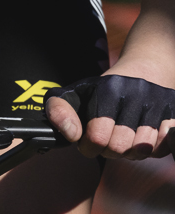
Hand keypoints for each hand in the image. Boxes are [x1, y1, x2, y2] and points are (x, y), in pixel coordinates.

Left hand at [44, 74, 174, 158]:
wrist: (145, 69)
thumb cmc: (105, 89)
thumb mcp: (75, 93)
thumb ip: (58, 109)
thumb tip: (70, 134)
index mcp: (108, 90)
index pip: (97, 135)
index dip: (88, 146)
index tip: (87, 141)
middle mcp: (136, 95)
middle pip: (120, 146)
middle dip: (108, 151)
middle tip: (105, 141)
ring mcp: (158, 105)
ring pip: (142, 150)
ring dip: (129, 152)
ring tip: (122, 140)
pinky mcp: (174, 114)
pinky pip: (163, 147)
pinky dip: (151, 149)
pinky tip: (141, 138)